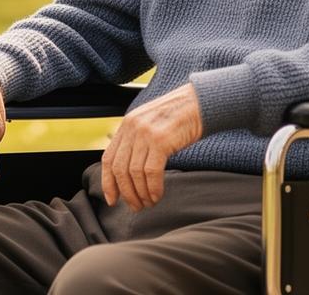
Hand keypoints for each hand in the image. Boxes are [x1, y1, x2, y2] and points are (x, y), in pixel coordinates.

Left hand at [100, 83, 203, 211]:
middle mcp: (133, 128)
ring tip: (149, 203)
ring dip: (141, 193)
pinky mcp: (161, 140)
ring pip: (135, 173)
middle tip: (135, 207)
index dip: (108, 182)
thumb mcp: (151, 122)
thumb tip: (128, 171)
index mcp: (127, 124)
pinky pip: (151, 172)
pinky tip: (157, 195)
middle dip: (126, 193)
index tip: (112, 199)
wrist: (200, 102)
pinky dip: (153, 188)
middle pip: (120, 169)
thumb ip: (137, 140)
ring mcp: (146, 133)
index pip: (108, 158)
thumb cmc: (179, 115)